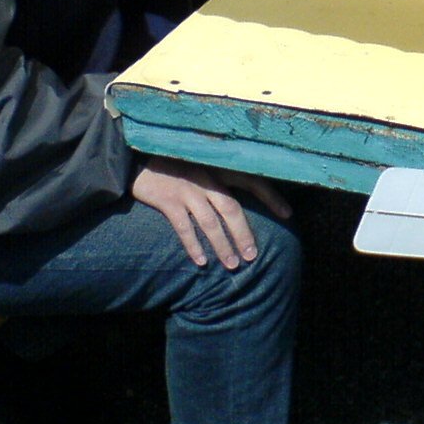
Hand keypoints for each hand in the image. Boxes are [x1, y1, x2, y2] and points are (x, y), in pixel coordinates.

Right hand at [131, 156, 291, 269]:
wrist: (135, 159)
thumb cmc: (171, 165)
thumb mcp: (199, 166)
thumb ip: (217, 180)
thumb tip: (237, 202)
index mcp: (217, 169)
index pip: (252, 182)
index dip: (271, 198)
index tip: (288, 214)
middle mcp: (206, 179)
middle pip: (232, 209)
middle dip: (244, 235)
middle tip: (253, 257)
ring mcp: (187, 189)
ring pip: (210, 222)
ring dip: (222, 245)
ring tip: (232, 264)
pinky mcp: (167, 199)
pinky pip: (183, 227)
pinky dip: (193, 245)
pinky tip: (201, 261)